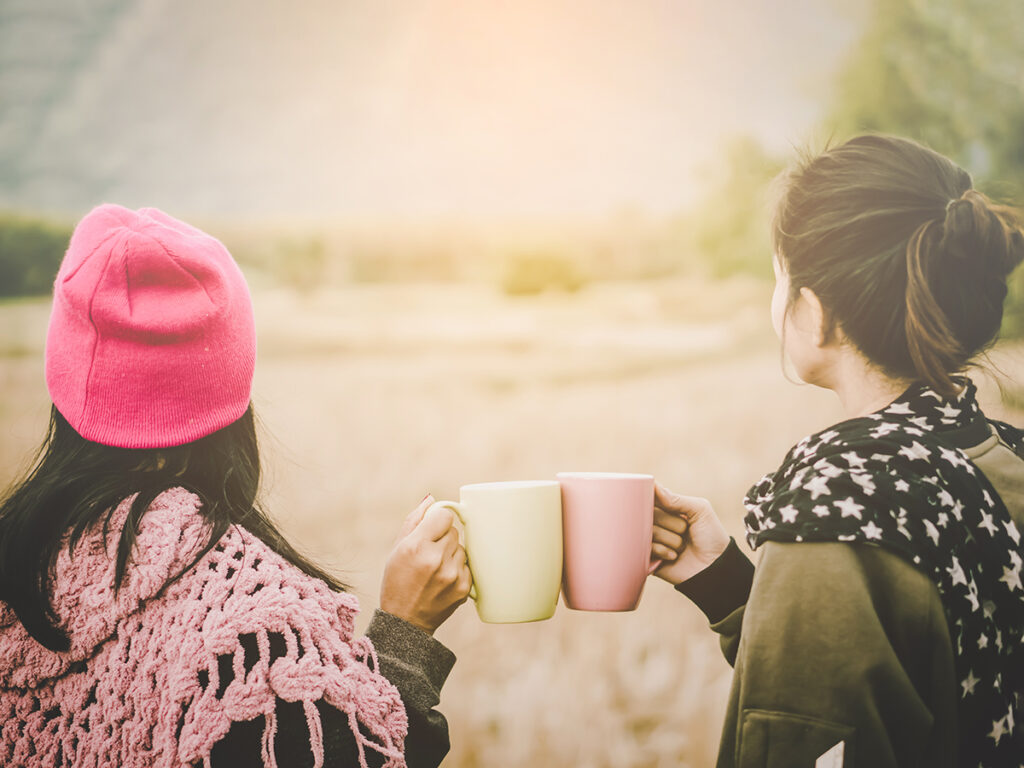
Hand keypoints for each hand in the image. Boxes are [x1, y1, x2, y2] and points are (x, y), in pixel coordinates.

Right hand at [380, 496, 472, 634]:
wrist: (405, 622)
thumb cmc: (397, 581)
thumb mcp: (397, 549)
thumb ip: (414, 520)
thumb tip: (432, 499)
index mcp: (416, 546)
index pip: (444, 516)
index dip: (437, 521)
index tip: (432, 529)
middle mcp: (436, 559)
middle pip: (454, 531)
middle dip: (443, 539)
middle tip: (430, 553)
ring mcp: (452, 575)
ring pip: (461, 548)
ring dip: (451, 554)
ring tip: (435, 569)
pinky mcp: (463, 588)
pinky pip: (467, 566)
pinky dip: (457, 570)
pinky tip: (442, 580)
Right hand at [651, 482, 730, 584]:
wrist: (715, 568)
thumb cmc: (711, 537)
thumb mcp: (700, 510)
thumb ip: (677, 499)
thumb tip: (654, 486)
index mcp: (667, 509)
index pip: (651, 496)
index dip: (654, 498)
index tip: (663, 503)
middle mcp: (657, 522)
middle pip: (648, 512)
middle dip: (670, 522)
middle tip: (685, 531)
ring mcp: (652, 540)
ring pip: (648, 530)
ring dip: (670, 539)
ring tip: (682, 546)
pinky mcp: (649, 557)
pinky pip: (646, 547)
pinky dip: (663, 551)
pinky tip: (674, 556)